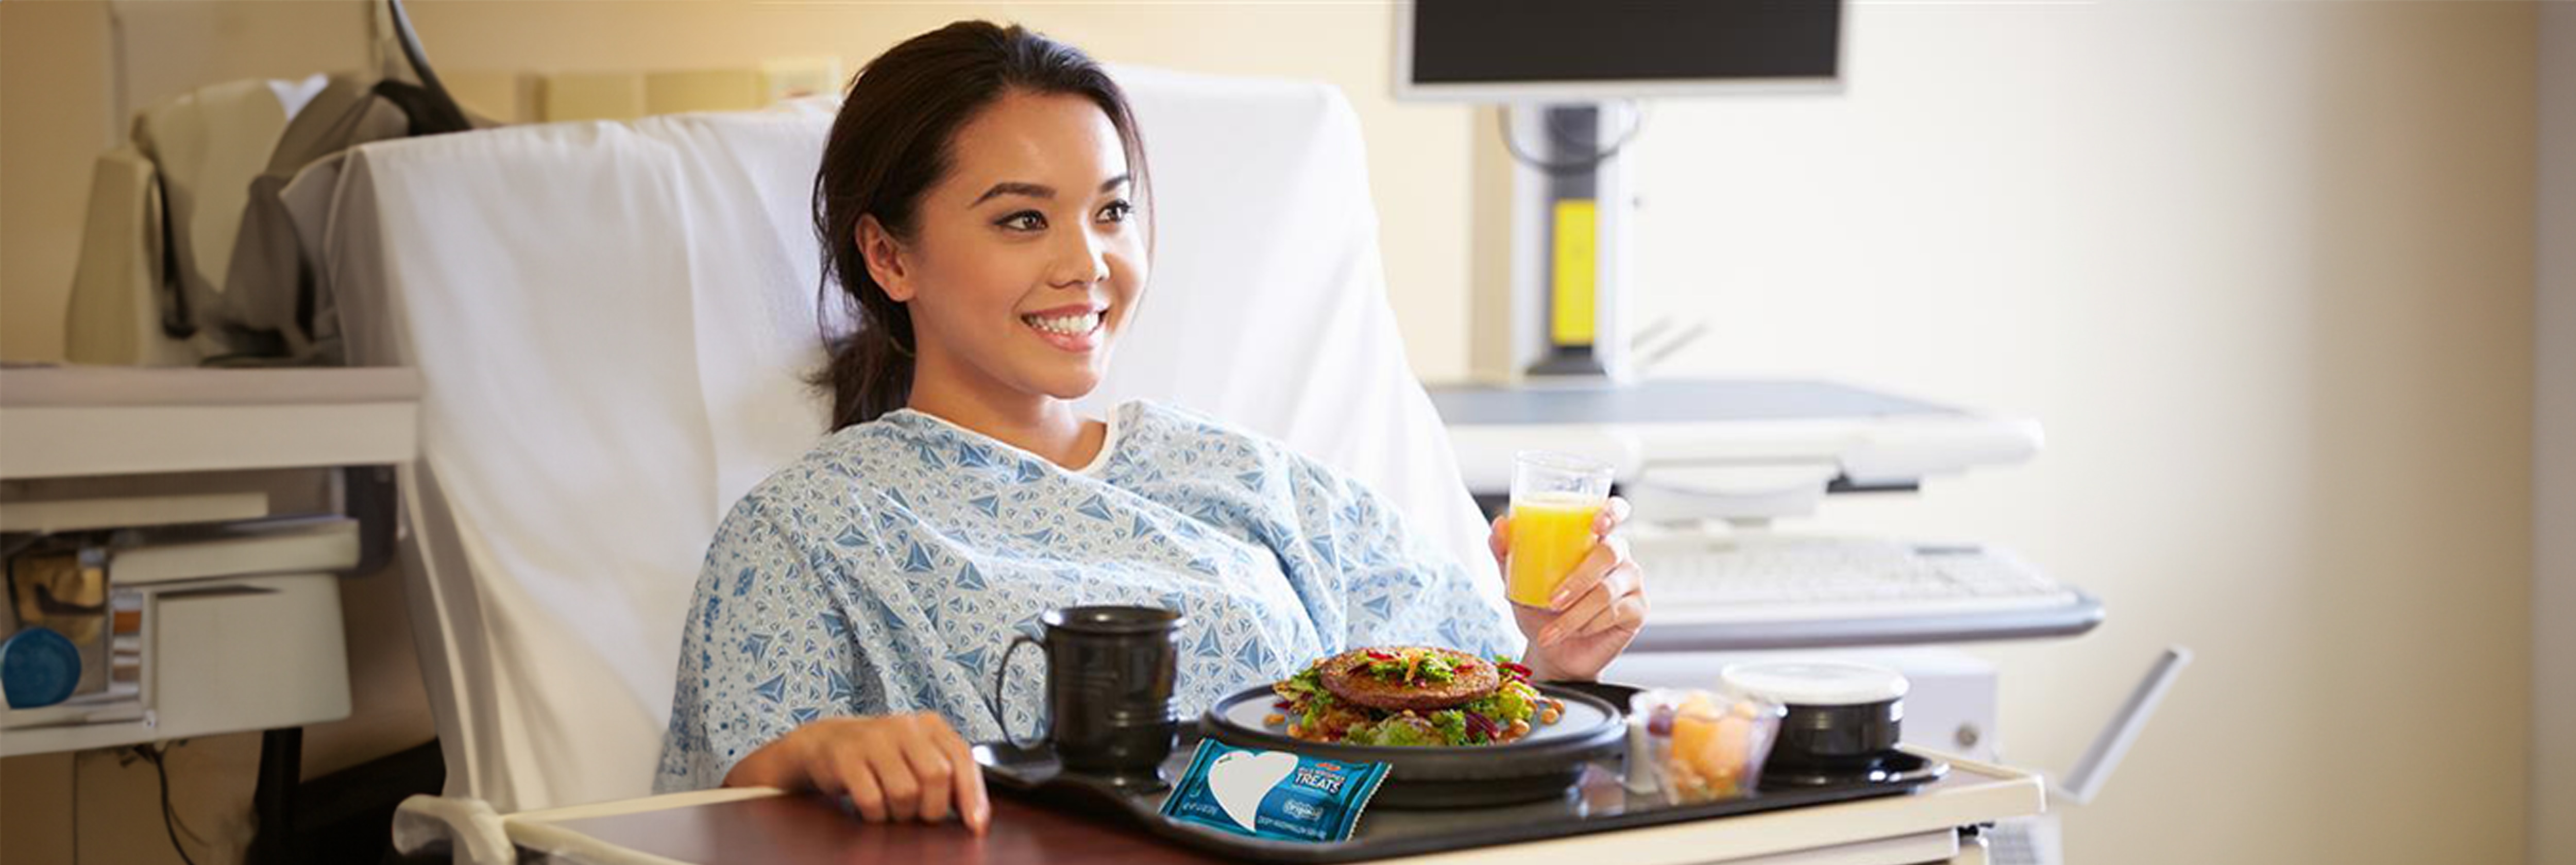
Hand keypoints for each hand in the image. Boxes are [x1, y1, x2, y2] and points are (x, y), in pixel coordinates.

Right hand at [724, 711, 990, 834]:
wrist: (825, 742)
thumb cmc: (882, 755)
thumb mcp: (918, 755)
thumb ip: (949, 776)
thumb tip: (976, 817)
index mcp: (929, 724)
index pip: (962, 757)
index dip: (972, 795)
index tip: (976, 825)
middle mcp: (904, 725)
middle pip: (937, 776)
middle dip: (933, 808)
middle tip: (919, 815)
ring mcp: (873, 739)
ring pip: (905, 792)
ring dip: (902, 814)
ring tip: (892, 807)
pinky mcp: (846, 758)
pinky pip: (872, 801)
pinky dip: (876, 815)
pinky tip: (872, 809)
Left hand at [1488, 497, 1645, 681]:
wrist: (1552, 652)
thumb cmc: (1540, 610)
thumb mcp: (1518, 581)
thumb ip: (1507, 553)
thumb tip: (1500, 525)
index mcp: (1593, 539)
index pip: (1614, 511)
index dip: (1612, 511)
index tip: (1597, 524)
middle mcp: (1617, 556)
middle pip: (1609, 553)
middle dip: (1579, 579)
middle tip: (1552, 600)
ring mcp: (1631, 582)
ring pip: (1606, 590)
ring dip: (1574, 614)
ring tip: (1550, 630)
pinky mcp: (1638, 610)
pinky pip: (1614, 613)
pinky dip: (1588, 625)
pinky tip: (1575, 632)